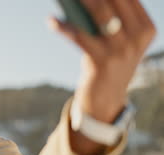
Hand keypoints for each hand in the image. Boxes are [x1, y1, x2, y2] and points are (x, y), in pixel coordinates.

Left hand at [50, 0, 155, 121]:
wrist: (105, 100)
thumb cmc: (106, 63)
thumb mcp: (114, 40)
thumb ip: (106, 18)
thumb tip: (77, 1)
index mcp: (146, 28)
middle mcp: (137, 37)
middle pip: (114, 2)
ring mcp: (121, 50)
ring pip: (100, 15)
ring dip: (80, 1)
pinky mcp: (102, 62)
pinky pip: (80, 37)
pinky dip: (64, 27)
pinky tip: (52, 21)